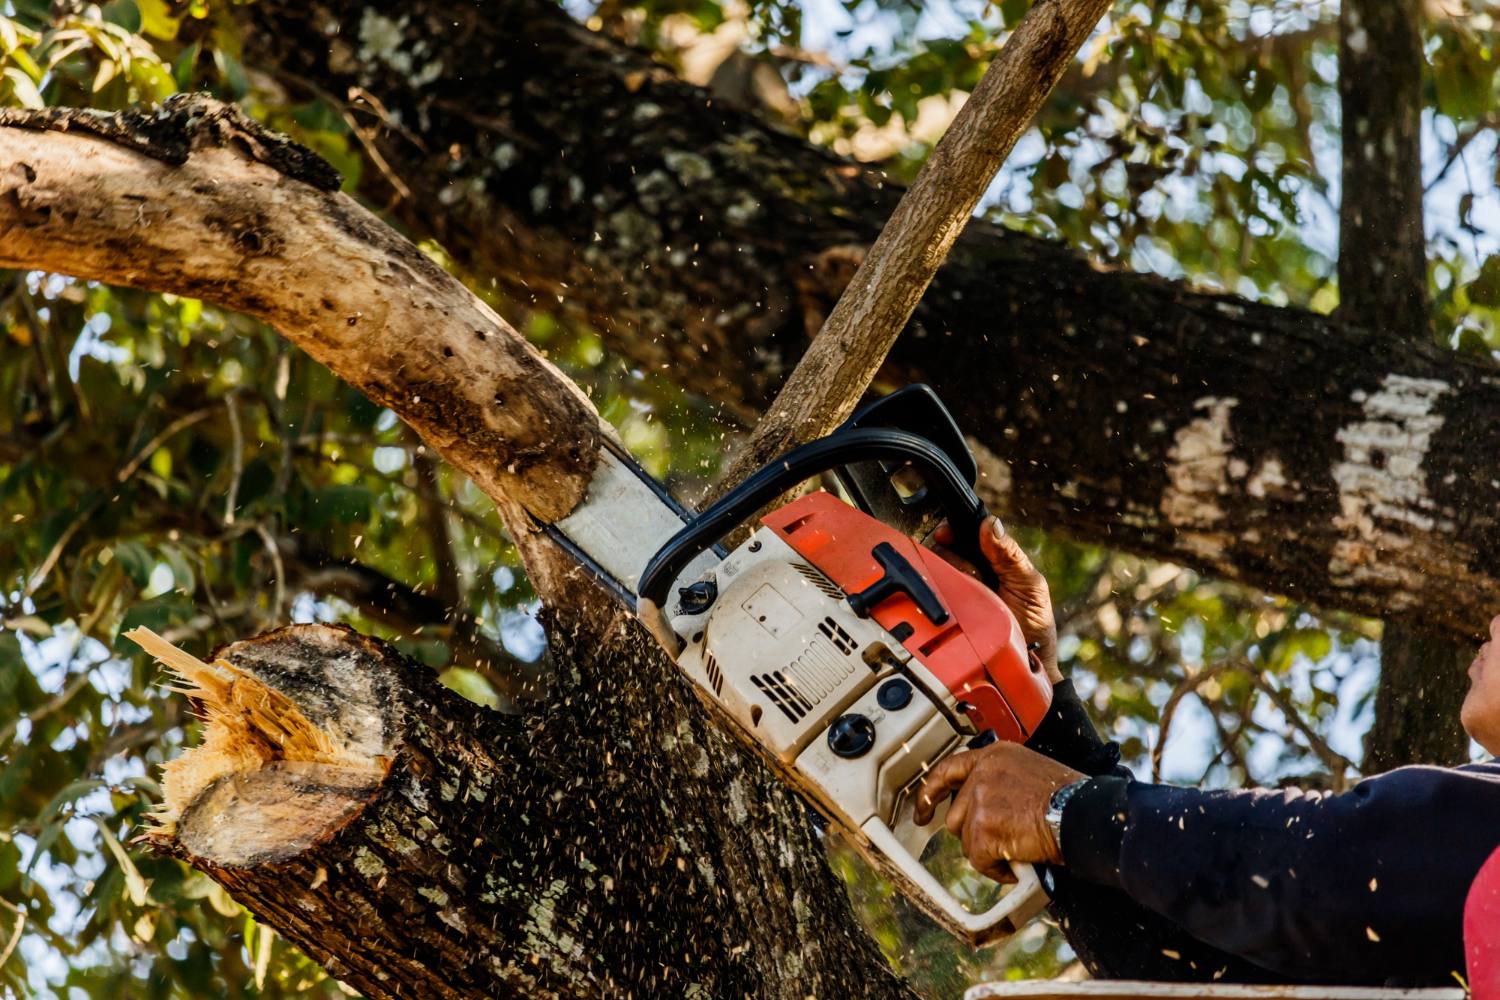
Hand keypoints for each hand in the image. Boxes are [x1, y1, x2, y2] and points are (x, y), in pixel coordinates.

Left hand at [913, 742, 1083, 878]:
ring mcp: (980, 799)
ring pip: (966, 840)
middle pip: (956, 815)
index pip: (948, 769)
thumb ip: (1002, 783)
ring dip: (988, 852)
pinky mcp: (983, 828)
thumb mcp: (1030, 774)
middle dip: (975, 834)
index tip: (922, 809)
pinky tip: (1018, 864)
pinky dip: (997, 870)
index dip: (930, 792)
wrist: (1083, 816)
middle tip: (1000, 843)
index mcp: (994, 756)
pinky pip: (979, 860)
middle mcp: (982, 773)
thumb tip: (987, 809)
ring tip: (1017, 851)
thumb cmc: (1069, 800)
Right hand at [932, 516, 1060, 682]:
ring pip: (938, 570)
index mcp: (993, 560)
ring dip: (954, 577)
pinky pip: (931, 594)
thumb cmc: (1034, 624)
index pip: (966, 534)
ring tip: (975, 595)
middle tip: (977, 576)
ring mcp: (955, 593)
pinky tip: (958, 602)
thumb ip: (1011, 554)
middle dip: (958, 558)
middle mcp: (969, 573)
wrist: (1027, 665)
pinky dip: (940, 593)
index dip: (954, 530)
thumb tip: (991, 524)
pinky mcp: (945, 612)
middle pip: (946, 550)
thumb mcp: (1030, 585)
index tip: (946, 534)